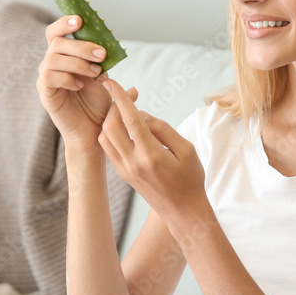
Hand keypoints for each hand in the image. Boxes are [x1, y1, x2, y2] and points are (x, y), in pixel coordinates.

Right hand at [37, 15, 137, 152]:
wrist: (95, 133)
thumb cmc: (99, 105)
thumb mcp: (105, 79)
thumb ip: (106, 62)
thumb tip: (112, 48)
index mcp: (64, 57)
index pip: (56, 33)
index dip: (64, 23)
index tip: (80, 21)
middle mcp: (52, 65)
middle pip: (56, 42)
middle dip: (81, 46)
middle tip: (101, 55)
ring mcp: (46, 79)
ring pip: (53, 58)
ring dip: (77, 62)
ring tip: (95, 73)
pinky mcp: (45, 94)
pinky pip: (49, 77)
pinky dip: (67, 78)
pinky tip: (80, 86)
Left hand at [97, 78, 206, 225]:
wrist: (182, 212)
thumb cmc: (190, 180)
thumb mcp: (186, 150)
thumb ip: (163, 129)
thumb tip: (142, 115)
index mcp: (150, 155)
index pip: (130, 119)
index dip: (120, 97)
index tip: (112, 82)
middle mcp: (133, 162)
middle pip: (110, 126)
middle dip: (113, 106)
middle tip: (124, 94)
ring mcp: (125, 169)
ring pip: (105, 138)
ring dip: (110, 120)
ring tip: (124, 110)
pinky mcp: (123, 174)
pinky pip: (109, 148)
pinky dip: (111, 133)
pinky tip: (124, 127)